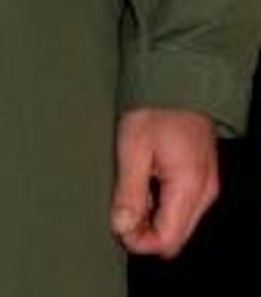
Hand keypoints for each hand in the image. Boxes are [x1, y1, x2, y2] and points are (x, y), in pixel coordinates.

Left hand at [111, 107, 219, 257]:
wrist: (178, 81)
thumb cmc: (155, 110)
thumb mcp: (133, 149)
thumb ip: (130, 193)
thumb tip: (122, 228)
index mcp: (189, 189)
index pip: (168, 239)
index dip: (140, 242)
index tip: (116, 229)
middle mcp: (205, 194)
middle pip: (176, 236)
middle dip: (146, 233)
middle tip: (118, 212)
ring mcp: (206, 186)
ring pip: (179, 223)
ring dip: (152, 219)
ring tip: (128, 194)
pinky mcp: (201, 178)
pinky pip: (182, 206)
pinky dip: (161, 205)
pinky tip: (143, 185)